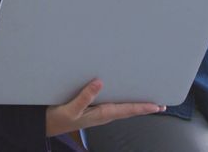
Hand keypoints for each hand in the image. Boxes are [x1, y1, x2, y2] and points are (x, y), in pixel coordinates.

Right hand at [46, 79, 162, 136]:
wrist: (46, 124)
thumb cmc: (58, 117)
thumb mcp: (71, 108)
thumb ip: (85, 96)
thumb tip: (100, 82)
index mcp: (102, 114)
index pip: (127, 110)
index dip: (143, 108)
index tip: (157, 106)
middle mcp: (104, 114)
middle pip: (129, 111)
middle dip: (144, 108)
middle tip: (161, 105)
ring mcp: (99, 113)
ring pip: (123, 109)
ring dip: (136, 106)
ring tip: (148, 102)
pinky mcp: (94, 110)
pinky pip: (113, 106)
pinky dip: (124, 103)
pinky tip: (125, 98)